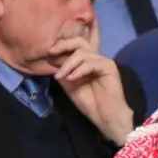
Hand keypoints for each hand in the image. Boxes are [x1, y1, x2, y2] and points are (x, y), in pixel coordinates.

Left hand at [50, 28, 133, 144]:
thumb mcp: (69, 84)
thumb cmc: (89, 102)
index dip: (61, 46)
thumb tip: (52, 58)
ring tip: (60, 77)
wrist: (104, 116)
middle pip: (79, 42)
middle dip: (63, 45)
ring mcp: (103, 61)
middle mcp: (95, 58)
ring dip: (68, 64)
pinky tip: (71, 78)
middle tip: (51, 52)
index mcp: (86, 61)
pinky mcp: (109, 67)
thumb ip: (63, 70)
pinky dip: (78, 70)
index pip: (74, 46)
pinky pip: (90, 63)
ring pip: (82, 53)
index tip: (48, 53)